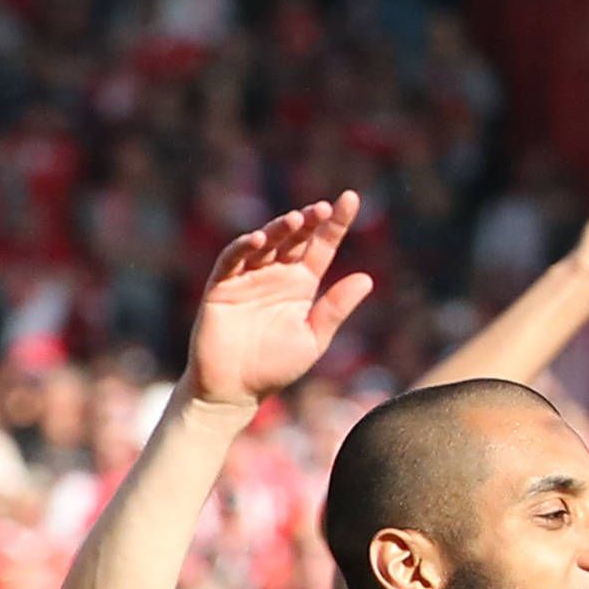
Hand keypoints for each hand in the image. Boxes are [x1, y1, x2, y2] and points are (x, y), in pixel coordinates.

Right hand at [185, 195, 376, 412]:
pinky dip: (244, 248)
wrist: (235, 389)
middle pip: (294, 239)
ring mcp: (248, 278)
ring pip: (265, 244)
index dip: (335, 223)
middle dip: (307, 222)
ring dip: (279, 230)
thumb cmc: (275, 367)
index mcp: (301, 285)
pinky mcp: (221, 287)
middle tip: (321, 208)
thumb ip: (335, 309)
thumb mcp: (313, 337)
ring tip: (296, 219)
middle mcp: (276, 276)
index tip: (351, 198)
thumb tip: (367, 278)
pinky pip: (232, 260)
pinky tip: (260, 240)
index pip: (321, 247)